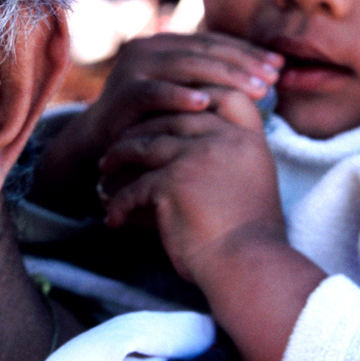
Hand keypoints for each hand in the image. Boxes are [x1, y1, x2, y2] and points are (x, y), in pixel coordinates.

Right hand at [30, 32, 280, 216]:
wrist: (101, 144)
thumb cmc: (153, 122)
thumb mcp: (185, 97)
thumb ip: (214, 83)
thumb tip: (270, 76)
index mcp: (167, 44)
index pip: (214, 42)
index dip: (248, 52)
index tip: (281, 65)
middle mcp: (148, 48)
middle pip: (204, 50)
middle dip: (242, 64)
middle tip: (273, 78)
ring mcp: (133, 67)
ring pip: (185, 65)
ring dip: (223, 77)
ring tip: (255, 90)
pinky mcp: (121, 92)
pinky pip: (154, 91)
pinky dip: (179, 96)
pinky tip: (205, 103)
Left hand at [98, 84, 281, 280]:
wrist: (249, 266)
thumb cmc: (251, 237)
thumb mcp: (254, 183)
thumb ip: (231, 157)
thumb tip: (195, 145)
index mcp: (249, 140)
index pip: (223, 97)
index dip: (195, 94)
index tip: (168, 108)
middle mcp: (225, 140)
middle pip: (173, 117)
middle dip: (142, 126)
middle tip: (120, 140)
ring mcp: (197, 157)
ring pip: (145, 144)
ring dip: (119, 156)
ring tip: (105, 169)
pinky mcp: (172, 182)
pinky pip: (135, 186)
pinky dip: (119, 202)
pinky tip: (112, 217)